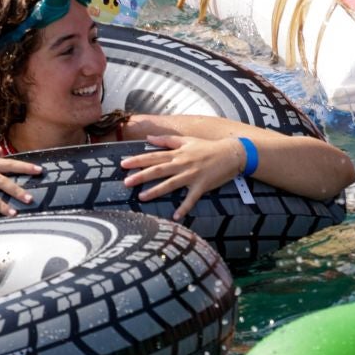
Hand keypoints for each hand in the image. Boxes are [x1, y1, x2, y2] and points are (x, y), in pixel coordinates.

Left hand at [122, 134, 246, 217]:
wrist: (231, 153)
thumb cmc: (208, 147)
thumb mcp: (187, 140)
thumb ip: (167, 140)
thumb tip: (149, 138)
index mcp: (178, 153)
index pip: (154, 156)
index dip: (138, 160)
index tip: (123, 164)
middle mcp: (182, 163)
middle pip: (158, 170)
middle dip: (141, 176)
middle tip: (126, 182)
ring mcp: (192, 175)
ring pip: (171, 184)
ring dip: (156, 191)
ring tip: (142, 197)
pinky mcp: (202, 185)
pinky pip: (191, 198)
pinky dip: (184, 207)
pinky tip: (176, 216)